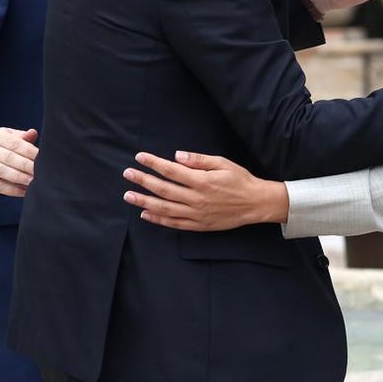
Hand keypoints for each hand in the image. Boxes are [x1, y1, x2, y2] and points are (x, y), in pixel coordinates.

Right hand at [0, 127, 37, 196]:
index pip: (15, 143)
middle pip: (9, 157)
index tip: (41, 158)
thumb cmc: (0, 147)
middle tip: (40, 171)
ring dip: (19, 177)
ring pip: (2, 171)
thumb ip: (22, 137)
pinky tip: (24, 191)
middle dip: (26, 165)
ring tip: (32, 181)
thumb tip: (33, 133)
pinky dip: (12, 190)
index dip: (30, 151)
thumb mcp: (9, 137)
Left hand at [123, 151, 288, 230]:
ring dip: (144, 201)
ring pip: (164, 208)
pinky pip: (174, 223)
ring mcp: (196, 214)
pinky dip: (158, 219)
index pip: (171, 170)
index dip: (153, 163)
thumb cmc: (240, 180)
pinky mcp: (198, 225)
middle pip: (163, 189)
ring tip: (128, 195)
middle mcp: (196, 198)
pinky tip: (145, 214)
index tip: (140, 157)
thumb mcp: (223, 163)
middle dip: (143, 180)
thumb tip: (177, 156)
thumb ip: (199, 160)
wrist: (255, 204)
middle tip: (127, 174)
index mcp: (202, 181)